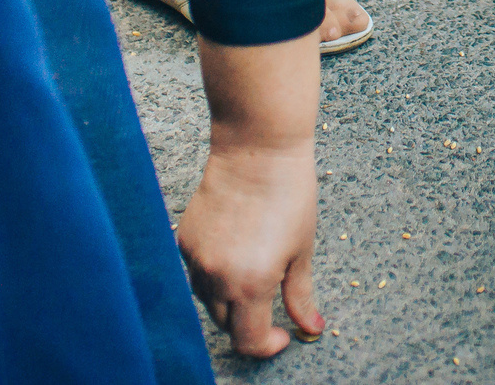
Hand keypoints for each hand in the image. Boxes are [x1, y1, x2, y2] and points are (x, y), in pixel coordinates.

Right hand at [176, 140, 323, 357]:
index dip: (266, 346)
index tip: (281, 335)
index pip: (248, 341)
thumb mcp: (302, 250)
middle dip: (248, 323)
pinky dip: (213, 274)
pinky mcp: (184, 239)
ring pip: (208, 300)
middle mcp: (217, 277)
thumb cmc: (289, 194)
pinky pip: (196, 272)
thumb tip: (310, 328)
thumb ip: (300, 296)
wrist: (257, 149)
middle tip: (270, 305)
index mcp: (250, 285)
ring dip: (229, 301)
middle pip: (225, 325)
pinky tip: (235, 251)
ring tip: (254, 272)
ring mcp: (196, 259)